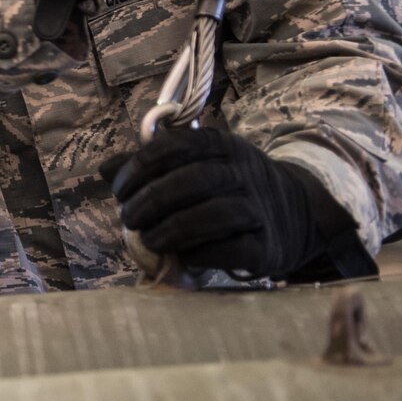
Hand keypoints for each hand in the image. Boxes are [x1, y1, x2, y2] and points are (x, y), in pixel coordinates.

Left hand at [105, 128, 346, 278]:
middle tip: (128, 218)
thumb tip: (106, 170)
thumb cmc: (227, 189)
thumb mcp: (195, 165)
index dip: (141, 166)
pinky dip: (201, 254)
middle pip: (194, 180)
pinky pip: (232, 249)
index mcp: (222, 145)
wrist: (295, 215)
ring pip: (214, 214)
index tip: (120, 189)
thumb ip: (151, 166)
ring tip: (149, 240)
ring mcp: (260, 209)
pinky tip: (183, 255)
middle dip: (151, 200)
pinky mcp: (268, 246)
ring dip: (171, 230)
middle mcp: (245, 172)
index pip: (177, 145)